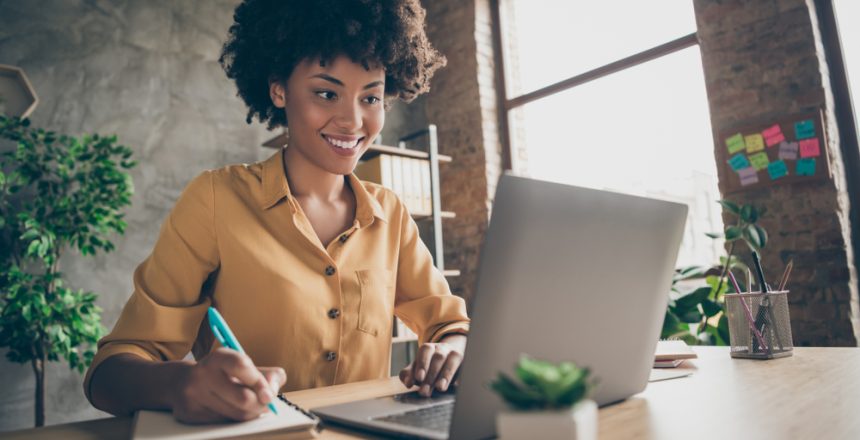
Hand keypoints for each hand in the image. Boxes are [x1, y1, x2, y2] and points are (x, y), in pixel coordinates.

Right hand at [170, 348, 286, 423]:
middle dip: (260, 404)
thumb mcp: (243, 366)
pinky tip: (231, 410)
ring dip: (250, 413)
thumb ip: (266, 374)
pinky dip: (235, 419)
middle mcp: (203, 374)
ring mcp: (194, 395)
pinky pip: (224, 423)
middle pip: (243, 398)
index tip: (270, 394)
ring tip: (249, 405)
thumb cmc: (221, 374)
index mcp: (218, 358)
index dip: (260, 382)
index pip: (242, 366)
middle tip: (265, 403)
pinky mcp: (190, 414)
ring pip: (236, 415)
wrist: (181, 383)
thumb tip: (273, 390)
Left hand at [399, 334, 466, 396]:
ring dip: (445, 375)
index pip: (425, 351)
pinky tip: (457, 385)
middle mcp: (443, 348)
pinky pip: (464, 368)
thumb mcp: (417, 368)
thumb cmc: (429, 366)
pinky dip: (461, 376)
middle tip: (425, 391)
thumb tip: (407, 382)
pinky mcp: (465, 363)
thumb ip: (409, 374)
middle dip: (431, 376)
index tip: (419, 378)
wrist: (448, 360)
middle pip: (438, 358)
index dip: (422, 364)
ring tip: (440, 388)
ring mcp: (455, 354)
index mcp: (429, 348)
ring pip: (452, 361)